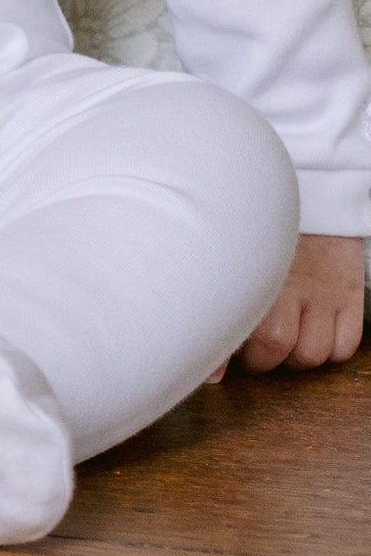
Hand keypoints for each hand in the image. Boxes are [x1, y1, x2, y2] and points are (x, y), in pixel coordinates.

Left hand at [210, 233, 365, 380]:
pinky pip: (344, 346)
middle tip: (250, 345)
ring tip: (283, 339)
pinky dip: (330, 350)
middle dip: (257, 358)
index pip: (232, 329)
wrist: (304, 186)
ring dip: (293, 357)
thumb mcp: (223, 246)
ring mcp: (321, 289)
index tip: (214, 365)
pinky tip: (313, 332)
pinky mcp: (347, 292)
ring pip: (310, 354)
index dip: (221, 357)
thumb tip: (209, 368)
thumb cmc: (252, 219)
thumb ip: (209, 296)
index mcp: (245, 269)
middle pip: (273, 346)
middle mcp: (285, 282)